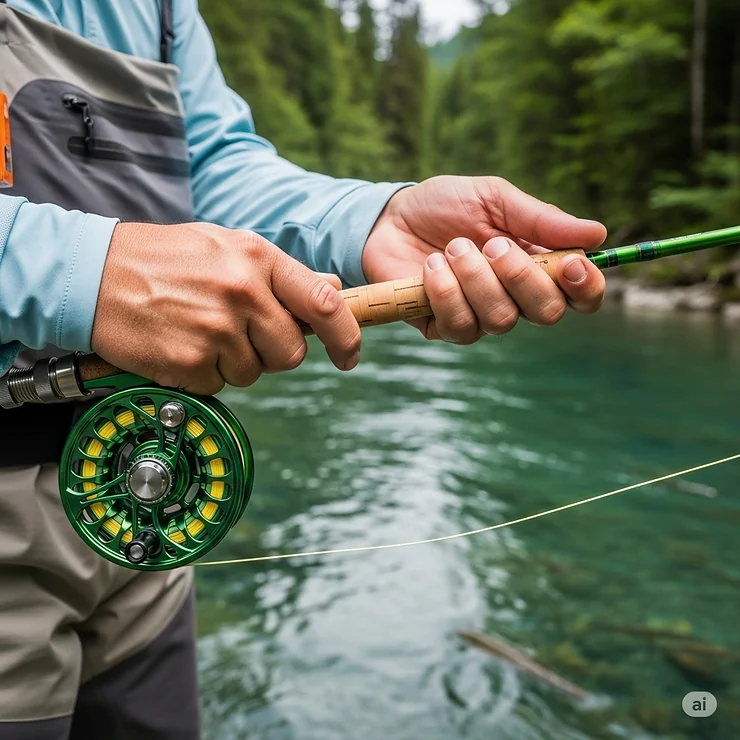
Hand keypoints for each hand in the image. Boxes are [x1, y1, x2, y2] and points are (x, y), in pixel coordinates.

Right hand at [91, 222, 360, 394]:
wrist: (93, 273)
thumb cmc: (166, 259)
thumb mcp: (228, 246)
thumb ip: (280, 274)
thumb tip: (331, 290)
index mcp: (258, 258)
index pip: (324, 303)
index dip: (347, 336)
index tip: (350, 355)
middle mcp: (242, 293)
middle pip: (291, 353)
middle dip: (274, 353)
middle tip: (242, 334)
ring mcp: (215, 330)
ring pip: (254, 373)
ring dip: (234, 362)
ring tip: (200, 330)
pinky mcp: (189, 362)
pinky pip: (218, 386)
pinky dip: (203, 373)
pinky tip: (181, 344)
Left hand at [363, 176, 606, 342]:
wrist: (389, 219)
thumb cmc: (446, 206)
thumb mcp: (494, 198)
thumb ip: (540, 219)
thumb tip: (596, 233)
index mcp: (537, 267)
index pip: (579, 296)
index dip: (586, 289)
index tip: (574, 265)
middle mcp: (514, 298)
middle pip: (546, 313)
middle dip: (522, 278)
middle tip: (493, 244)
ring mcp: (479, 316)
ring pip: (501, 320)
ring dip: (476, 279)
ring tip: (452, 247)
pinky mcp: (443, 327)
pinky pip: (460, 325)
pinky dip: (445, 292)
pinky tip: (430, 267)